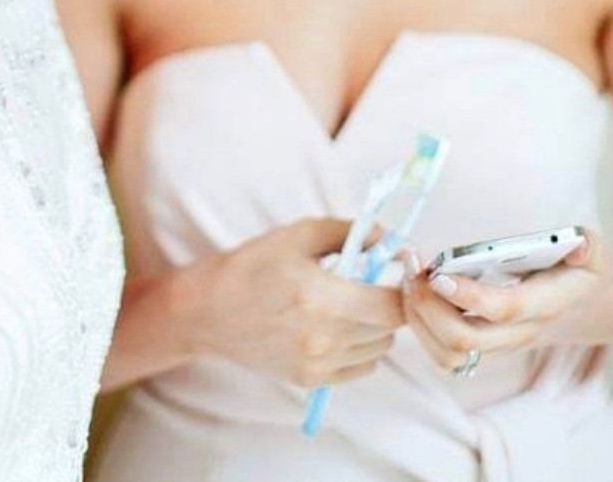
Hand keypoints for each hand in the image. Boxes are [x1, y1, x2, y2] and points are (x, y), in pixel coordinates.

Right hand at [186, 217, 402, 386]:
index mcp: (322, 296)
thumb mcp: (299, 234)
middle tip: (369, 284)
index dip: (403, 289)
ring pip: (379, 348)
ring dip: (374, 326)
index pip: (393, 305)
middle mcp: (323, 337)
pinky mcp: (310, 380)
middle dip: (387, 303)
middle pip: (390, 328)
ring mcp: (317, 363)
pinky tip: (337, 327)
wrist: (208, 309)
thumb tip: (391, 239)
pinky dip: (360, 348)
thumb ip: (350, 232)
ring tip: (348, 305)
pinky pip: (361, 367)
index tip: (397, 275)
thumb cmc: (252, 264)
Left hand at [401, 229, 612, 373]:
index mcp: (545, 304)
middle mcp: (520, 333)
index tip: (438, 272)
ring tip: (410, 280)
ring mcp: (502, 345)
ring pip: (448, 354)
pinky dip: (422, 329)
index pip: (503, 309)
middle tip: (413, 268)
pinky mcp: (486, 347)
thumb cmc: (587, 272)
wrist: (596, 309)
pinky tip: (418, 296)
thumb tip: (572, 245)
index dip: (467, 295)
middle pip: (464, 340)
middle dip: (428, 305)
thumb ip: (584, 245)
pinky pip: (446, 356)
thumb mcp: (593, 249)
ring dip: (419, 319)